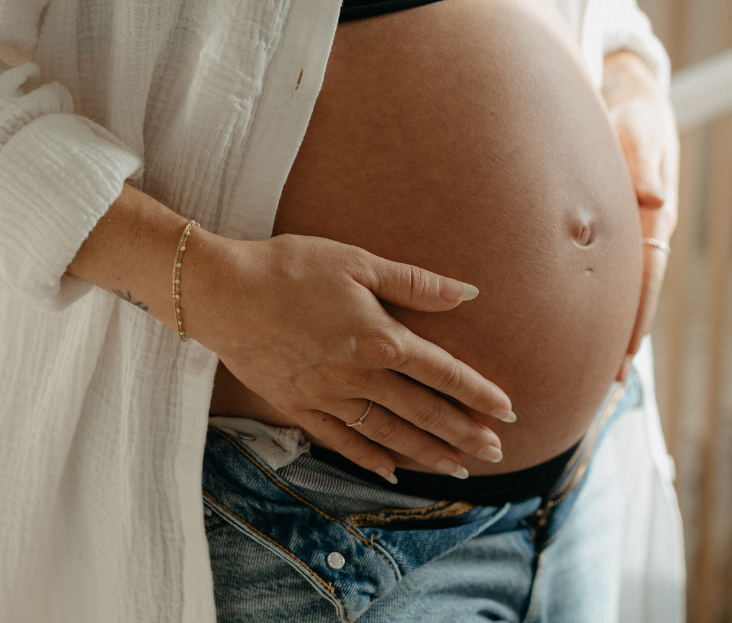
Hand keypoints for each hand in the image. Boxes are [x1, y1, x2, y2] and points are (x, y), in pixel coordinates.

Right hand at [184, 229, 514, 480]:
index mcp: (379, 338)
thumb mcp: (356, 261)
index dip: (477, 392)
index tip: (507, 410)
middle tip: (495, 452)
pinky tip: (390, 470)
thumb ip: (413, 283)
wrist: (223, 292)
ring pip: (387, 433)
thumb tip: (466, 293)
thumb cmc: (290, 267)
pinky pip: (340, 440)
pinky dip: (369, 457)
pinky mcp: (298, 405)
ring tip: (457, 467)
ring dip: (426, 451)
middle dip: (462, 432)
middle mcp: (359, 376)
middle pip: (422, 411)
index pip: (442, 372)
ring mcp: (327, 396)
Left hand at [602, 50, 679, 381]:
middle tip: (605, 386)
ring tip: (587, 369)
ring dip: (602, 327)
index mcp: (654, 222)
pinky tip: (564, 319)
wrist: (631, 103)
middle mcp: (641, 235)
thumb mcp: (641, 135)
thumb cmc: (634, 119)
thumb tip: (651, 197)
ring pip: (614, 289)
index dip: (635, 320)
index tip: (623, 357)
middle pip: (630, 297)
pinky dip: (587, 298)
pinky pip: (596, 269)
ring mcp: (623, 235)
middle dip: (619, 340)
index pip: (646, 281)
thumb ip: (644, 164)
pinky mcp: (602, 227)